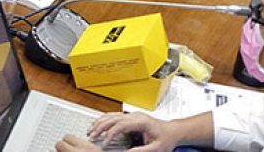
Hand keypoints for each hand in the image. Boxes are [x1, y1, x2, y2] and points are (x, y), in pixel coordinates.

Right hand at [54, 112, 178, 151]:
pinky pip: (116, 116)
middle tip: (92, 135)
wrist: (172, 131)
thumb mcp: (155, 148)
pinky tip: (99, 124)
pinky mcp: (132, 117)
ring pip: (113, 115)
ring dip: (101, 122)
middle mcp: (136, 116)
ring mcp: (134, 115)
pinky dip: (105, 119)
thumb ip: (141, 151)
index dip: (110, 133)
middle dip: (101, 126)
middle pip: (114, 118)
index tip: (104, 142)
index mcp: (141, 122)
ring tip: (91, 130)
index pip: (121, 124)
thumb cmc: (165, 138)